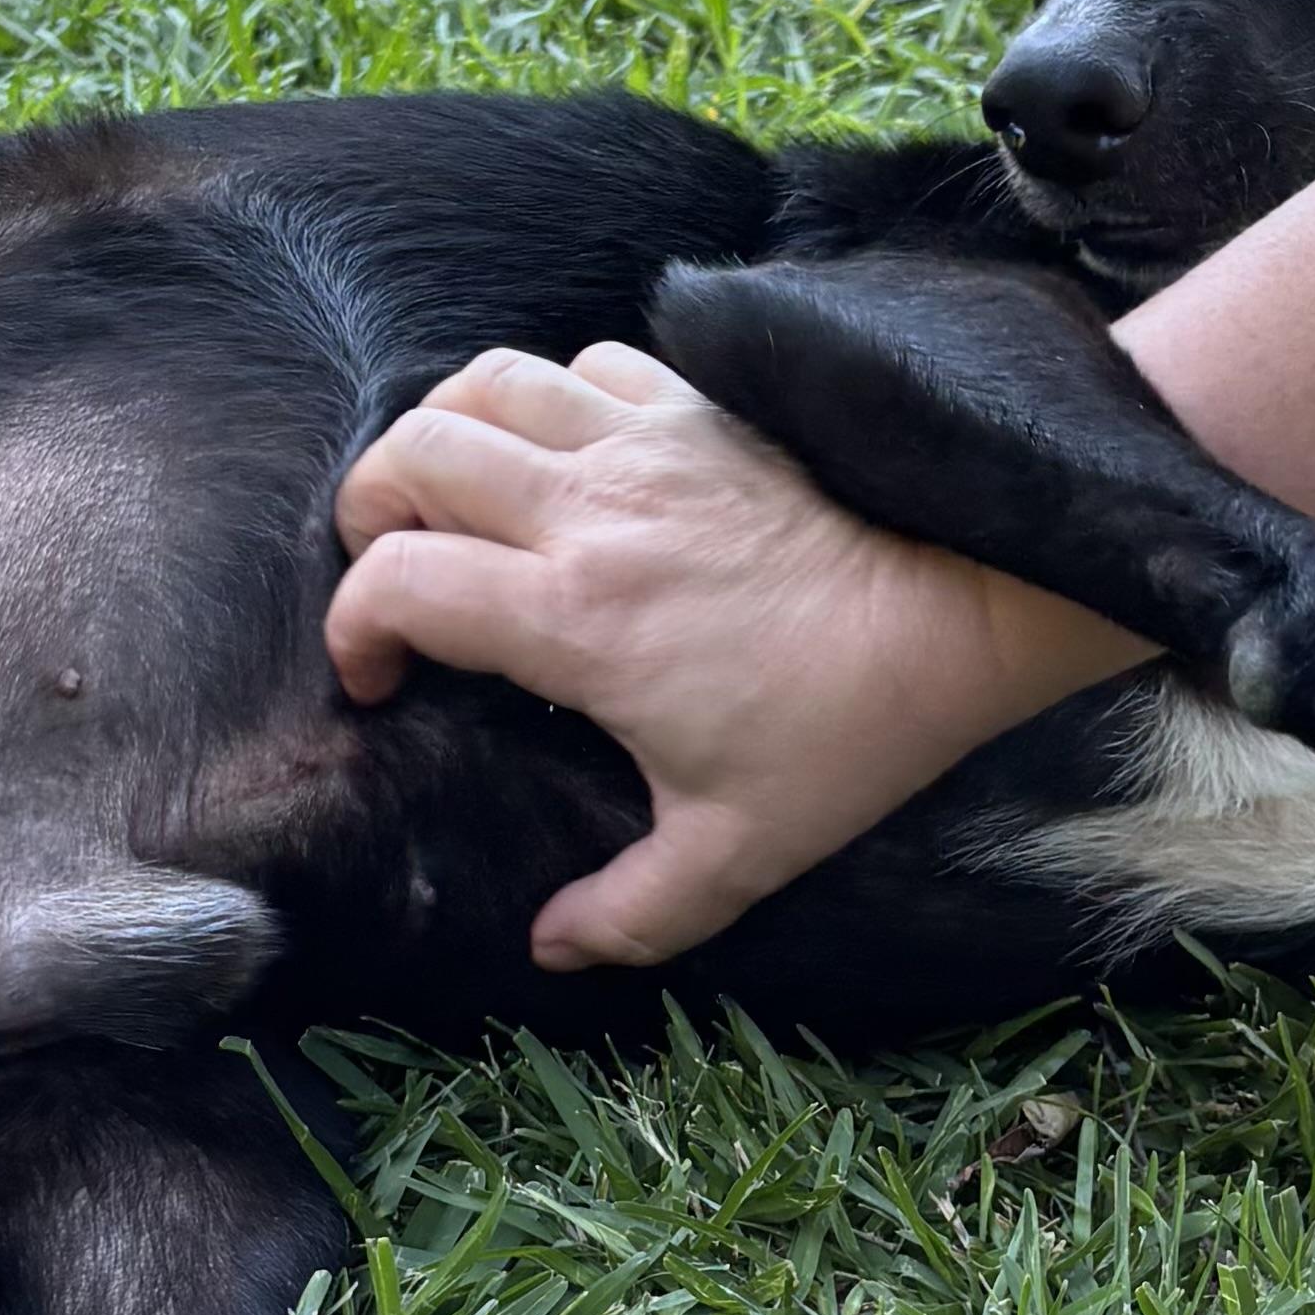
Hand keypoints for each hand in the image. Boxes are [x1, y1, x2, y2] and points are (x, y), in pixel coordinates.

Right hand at [328, 341, 1146, 968]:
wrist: (959, 611)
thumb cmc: (848, 732)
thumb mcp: (735, 854)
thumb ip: (632, 913)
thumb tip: (553, 950)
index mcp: (575, 618)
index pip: (400, 584)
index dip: (355, 629)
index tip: (378, 680)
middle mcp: (590, 511)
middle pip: (415, 455)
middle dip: (371, 512)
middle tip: (394, 573)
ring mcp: (644, 443)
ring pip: (486, 385)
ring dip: (443, 433)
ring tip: (453, 497)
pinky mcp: (700, 404)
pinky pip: (587, 364)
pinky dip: (551, 396)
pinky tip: (569, 454)